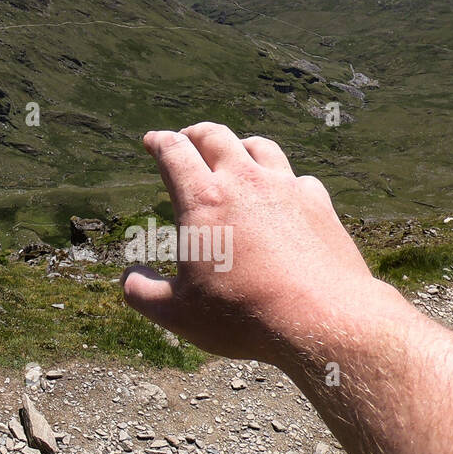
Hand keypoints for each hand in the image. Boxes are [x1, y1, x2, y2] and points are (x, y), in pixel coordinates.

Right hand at [122, 122, 397, 361]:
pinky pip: (298, 178)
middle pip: (216, 135)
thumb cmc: (244, 314)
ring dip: (240, 147)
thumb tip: (129, 278)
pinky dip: (283, 181)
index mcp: (203, 199)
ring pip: (259, 147)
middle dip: (196, 134)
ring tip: (234, 157)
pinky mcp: (319, 204)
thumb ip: (142, 293)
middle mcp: (244, 182)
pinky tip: (282, 196)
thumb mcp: (177, 313)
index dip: (158, 142)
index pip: (174, 151)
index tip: (151, 141)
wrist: (323, 320)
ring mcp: (285, 188)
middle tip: (187, 139)